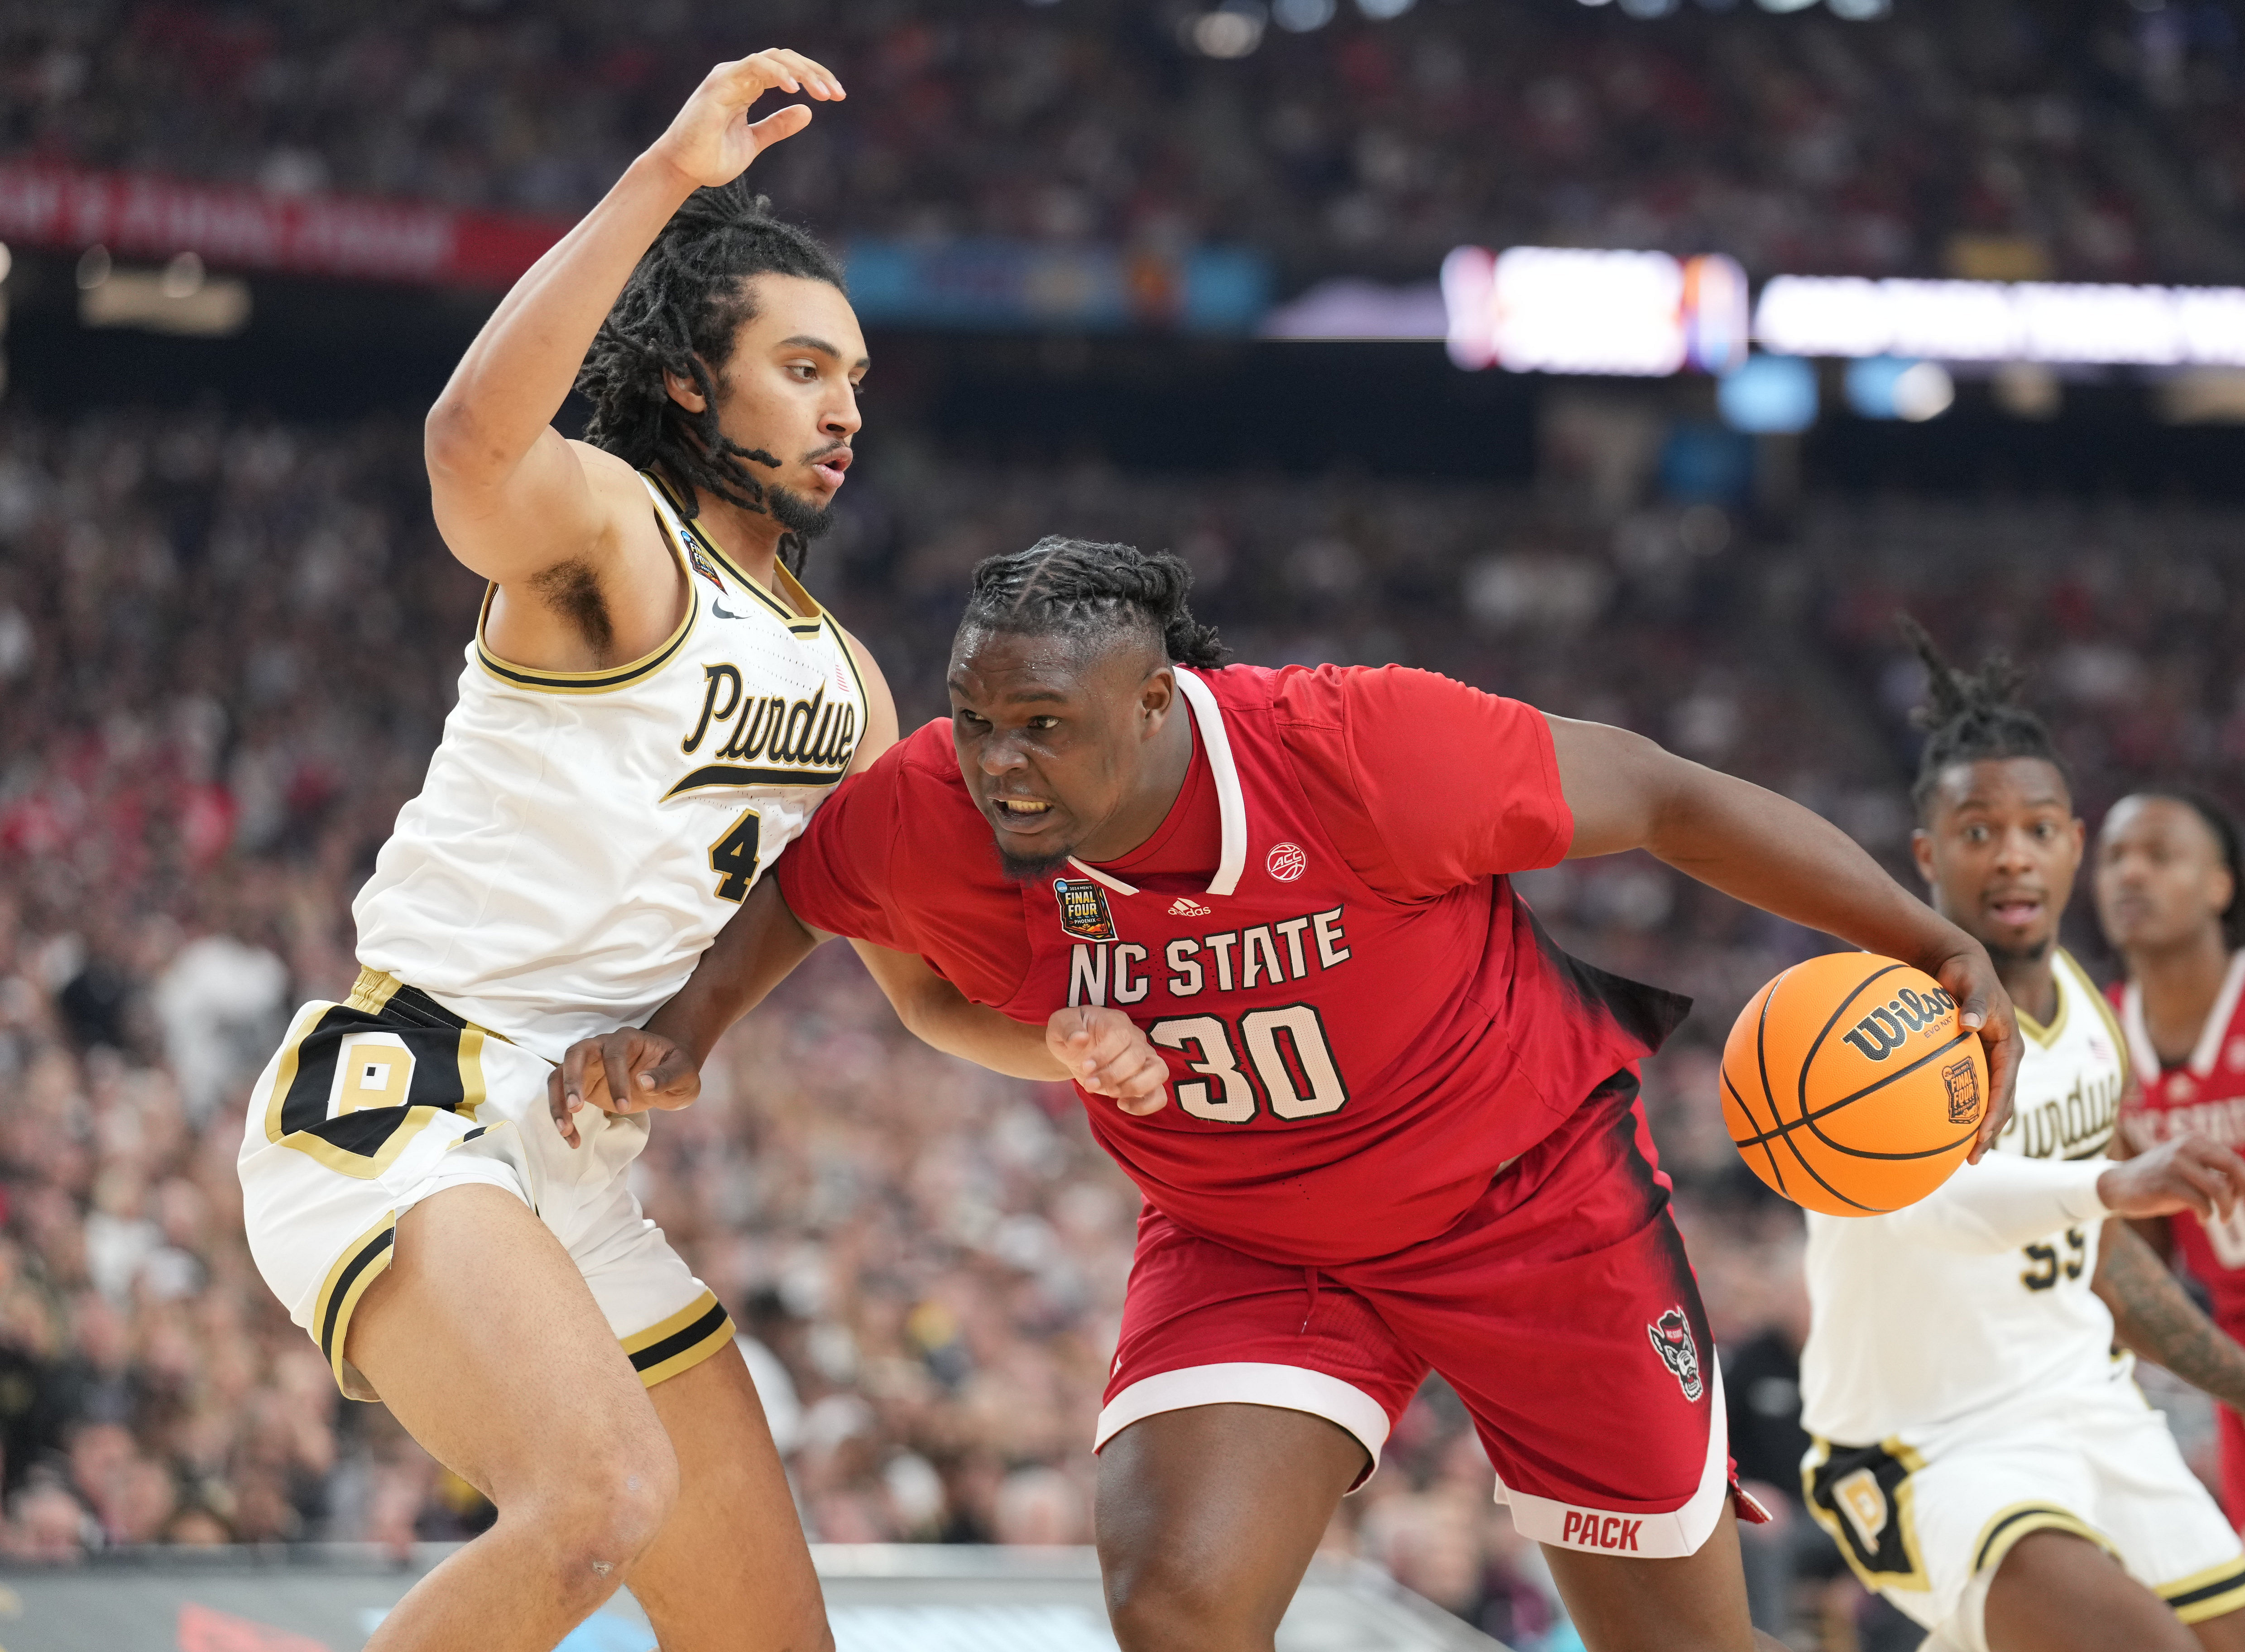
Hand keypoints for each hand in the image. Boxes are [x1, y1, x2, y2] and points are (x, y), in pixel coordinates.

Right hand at [546, 1028, 701, 1147]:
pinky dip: (562, 1116)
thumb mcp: (684, 1072)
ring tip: (565, 1130)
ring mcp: (588, 1065)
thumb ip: (667, 1075)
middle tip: (575, 1107)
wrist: (667, 1075)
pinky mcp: (582, 1084)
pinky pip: (562, 1096)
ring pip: (560, 1074)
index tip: (624, 1107)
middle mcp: (602, 1046)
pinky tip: (573, 1138)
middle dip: (572, 1079)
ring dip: (558, 1101)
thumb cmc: (676, 1069)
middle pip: (575, 1053)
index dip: (616, 1079)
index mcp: (628, 1039)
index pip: (615, 1053)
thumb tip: (644, 1082)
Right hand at [647, 49, 844, 190]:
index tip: (838, 96)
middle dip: (815, 73)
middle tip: (839, 94)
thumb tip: (807, 112)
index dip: (814, 78)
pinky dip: (777, 74)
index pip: (787, 70)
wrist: (682, 171)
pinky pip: (754, 67)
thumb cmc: (711, 158)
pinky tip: (795, 90)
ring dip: (802, 73)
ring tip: (824, 93)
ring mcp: (728, 77)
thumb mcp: (755, 141)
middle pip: (784, 58)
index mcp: (746, 86)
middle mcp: (738, 76)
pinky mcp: (719, 84)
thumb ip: (778, 126)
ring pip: (773, 58)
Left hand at [1047, 1007, 1170, 1116]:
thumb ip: (1067, 1028)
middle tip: (1089, 1085)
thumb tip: (1080, 1038)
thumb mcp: (1060, 1024)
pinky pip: (1159, 1094)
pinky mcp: (1145, 1080)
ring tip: (1111, 1094)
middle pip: (1138, 1056)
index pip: (1121, 1036)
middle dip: (1112, 1075)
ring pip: (1158, 1072)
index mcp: (1115, 1022)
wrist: (1076, 1049)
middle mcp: (1136, 1039)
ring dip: (1134, 1087)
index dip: (1105, 1054)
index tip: (1086, 1066)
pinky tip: (1122, 1105)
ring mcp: (1145, 1059)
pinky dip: (1146, 1105)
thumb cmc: (1070, 1033)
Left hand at [1925, 941, 2017, 1160]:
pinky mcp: (1977, 1058)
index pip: (2005, 1088)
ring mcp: (1992, 1060)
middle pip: (2002, 1103)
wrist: (1960, 962)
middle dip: (1989, 1133)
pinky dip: (1964, 1109)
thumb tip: (1971, 1023)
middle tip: (1971, 1160)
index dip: (1995, 1114)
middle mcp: (2005, 1058)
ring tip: (1961, 1155)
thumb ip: (1975, 1003)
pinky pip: (1973, 1089)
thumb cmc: (1967, 973)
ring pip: (1990, 1101)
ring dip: (1979, 1128)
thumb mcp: (1973, 984)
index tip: (1980, 1137)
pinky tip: (1942, 1127)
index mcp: (2010, 1046)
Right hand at [2098, 1134, 2244, 1221]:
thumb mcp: (2188, 1171)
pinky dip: (2207, 1215)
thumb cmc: (2160, 1181)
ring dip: (2227, 1209)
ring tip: (2222, 1219)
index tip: (2238, 1197)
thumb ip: (2212, 1173)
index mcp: (2193, 1141)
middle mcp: (2185, 1147)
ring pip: (2219, 1188)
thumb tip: (2242, 1187)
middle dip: (2239, 1192)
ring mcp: (2174, 1164)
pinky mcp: (2165, 1183)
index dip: (2242, 1182)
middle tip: (2233, 1208)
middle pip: (2232, 1167)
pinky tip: (2202, 1219)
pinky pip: (2201, 1202)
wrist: (2118, 1186)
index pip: (2233, 1160)